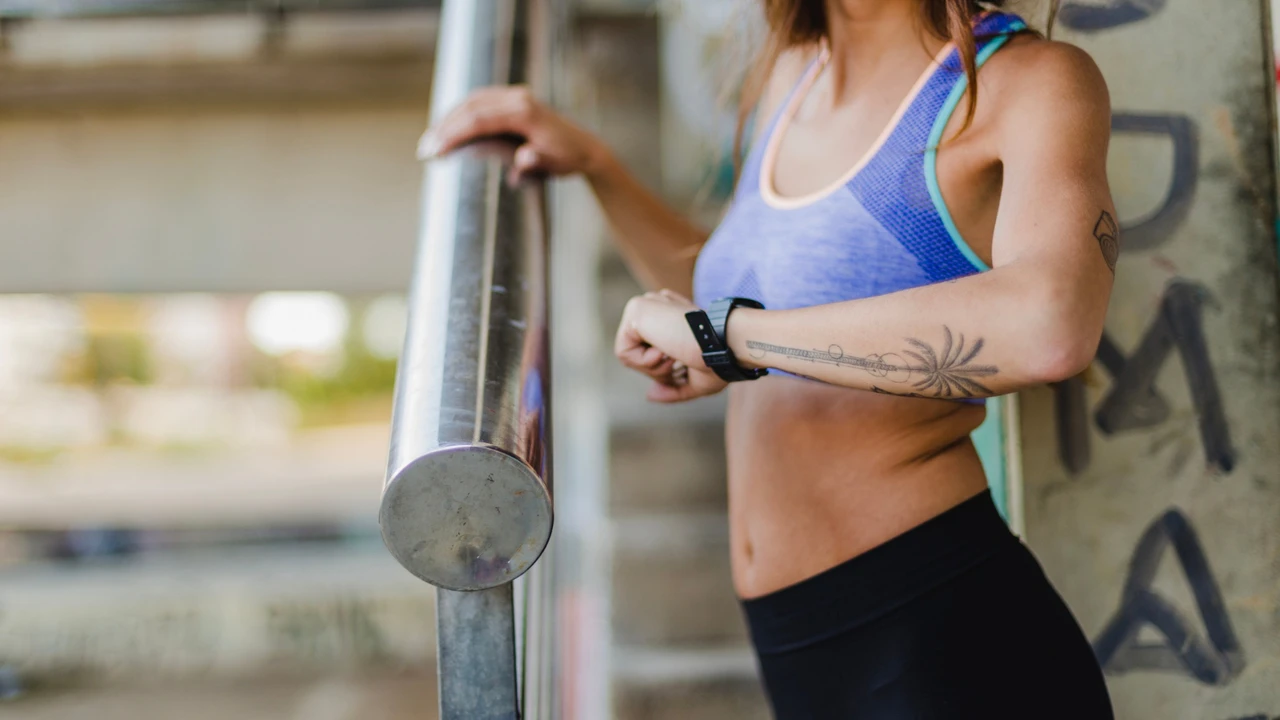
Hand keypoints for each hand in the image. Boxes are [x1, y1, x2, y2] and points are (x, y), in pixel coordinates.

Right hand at [418, 85, 611, 182]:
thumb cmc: (566, 159)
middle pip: (470, 107)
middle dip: (444, 128)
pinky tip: (447, 128)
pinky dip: (459, 113)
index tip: (435, 151)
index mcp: (525, 112)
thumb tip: (524, 157)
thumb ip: (537, 160)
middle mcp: (518, 97)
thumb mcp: (554, 164)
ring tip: (430, 141)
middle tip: (424, 150)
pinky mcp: (511, 98)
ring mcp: (514, 95)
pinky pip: (479, 101)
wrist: (584, 147)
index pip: (479, 119)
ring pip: (471, 101)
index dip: (454, 134)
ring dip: (448, 119)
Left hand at [614, 290, 727, 402]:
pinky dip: (645, 362)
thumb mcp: (696, 381)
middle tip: (679, 358)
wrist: (726, 344)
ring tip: (674, 353)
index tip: (686, 362)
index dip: (666, 369)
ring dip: (653, 367)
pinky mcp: (637, 309)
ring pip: (629, 353)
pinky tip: (665, 349)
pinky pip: (623, 351)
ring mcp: (646, 305)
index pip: (651, 351)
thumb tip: (649, 395)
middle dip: (658, 369)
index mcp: (671, 316)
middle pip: (638, 353)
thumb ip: (672, 388)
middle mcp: (657, 306)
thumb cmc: (721, 360)